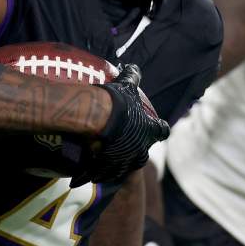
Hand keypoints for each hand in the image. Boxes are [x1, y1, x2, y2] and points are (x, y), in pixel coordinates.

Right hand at [71, 63, 168, 186]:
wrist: (99, 117)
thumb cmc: (117, 100)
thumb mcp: (127, 85)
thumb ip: (132, 77)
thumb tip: (133, 66)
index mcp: (148, 130)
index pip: (162, 131)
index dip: (159, 129)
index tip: (156, 128)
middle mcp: (138, 149)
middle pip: (142, 158)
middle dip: (135, 156)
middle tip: (125, 151)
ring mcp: (123, 160)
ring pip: (119, 171)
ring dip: (112, 170)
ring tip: (102, 171)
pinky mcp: (105, 167)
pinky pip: (97, 175)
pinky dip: (90, 176)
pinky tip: (82, 179)